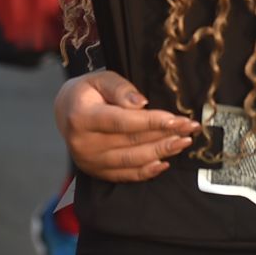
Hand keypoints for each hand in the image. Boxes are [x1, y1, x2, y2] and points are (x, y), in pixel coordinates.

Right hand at [55, 70, 199, 181]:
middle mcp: (84, 143)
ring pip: (133, 160)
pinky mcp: (96, 172)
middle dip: (165, 135)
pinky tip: (165, 162)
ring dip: (162, 152)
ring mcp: (90, 161)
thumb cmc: (86, 92)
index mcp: (82, 117)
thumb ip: (120, 88)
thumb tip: (142, 103)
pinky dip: (147, 171)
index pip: (123, 122)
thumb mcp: (99, 79)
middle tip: (190, 129)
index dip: (152, 122)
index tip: (177, 119)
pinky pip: (126, 175)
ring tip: (183, 142)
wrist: (65, 112)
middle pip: (132, 142)